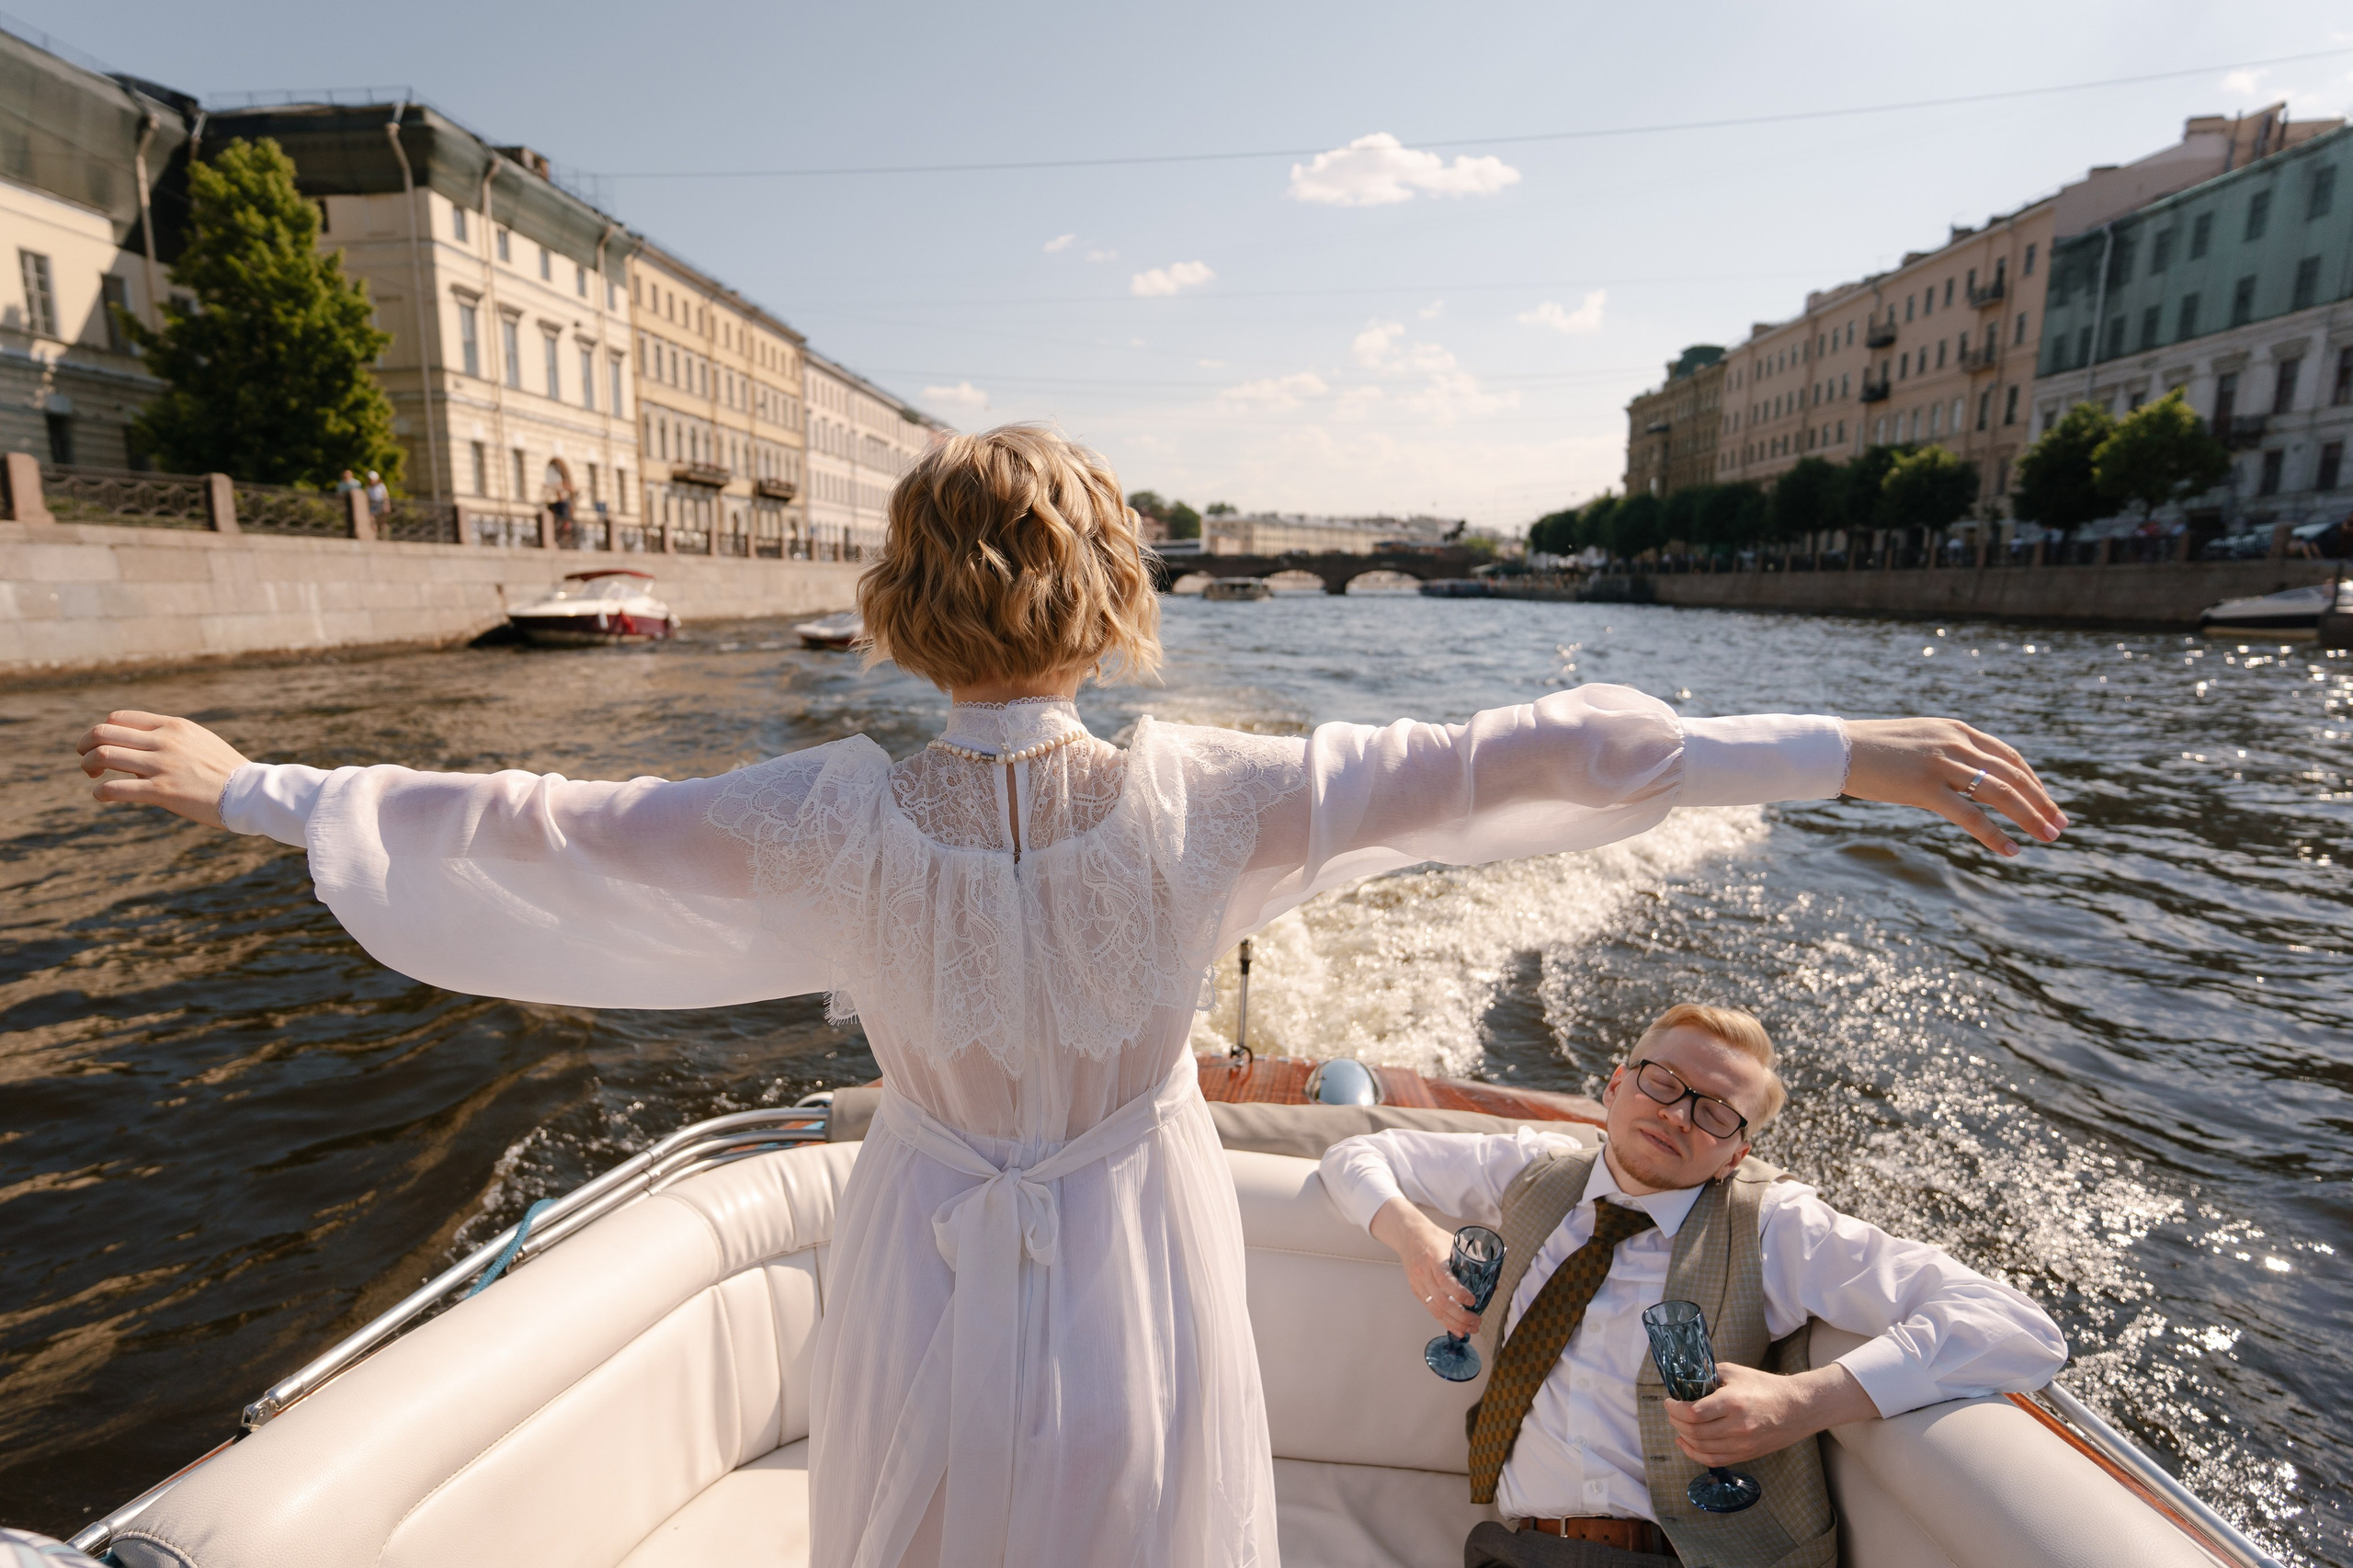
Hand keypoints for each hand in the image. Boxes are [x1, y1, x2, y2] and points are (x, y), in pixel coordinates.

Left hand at [76, 711, 250, 828]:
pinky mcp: (162, 792)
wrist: (250, 793)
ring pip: (103, 756)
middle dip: (85, 745)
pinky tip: (102, 795)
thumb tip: (138, 751)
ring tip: (91, 776)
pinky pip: (115, 789)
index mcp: (174, 726)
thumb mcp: (199, 741)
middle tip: (86, 759)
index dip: (101, 730)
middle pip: (104, 733)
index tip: (102, 746)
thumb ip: (169, 739)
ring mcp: (162, 766)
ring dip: (87, 765)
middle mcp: (165, 741)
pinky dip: (101, 792)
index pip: (119, 718)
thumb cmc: (225, 771)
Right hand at [1369, 1198, 1480, 1336]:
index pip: (1445, 1279)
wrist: (1409, 1235)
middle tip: (1477, 1321)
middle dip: (1460, 1315)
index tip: (1473, 1301)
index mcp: (1434, 1257)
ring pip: (1435, 1309)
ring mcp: (1418, 1282)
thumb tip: (1493, 1284)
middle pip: (1441, 1300)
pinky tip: (1455, 1328)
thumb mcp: (1455, 1243)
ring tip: (1470, 1329)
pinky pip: (1430, 1309)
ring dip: (1454, 1322)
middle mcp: (1423, 1272)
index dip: (1459, 1293)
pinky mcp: (1416, 1290)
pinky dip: (1444, 1321)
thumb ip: (1473, 1262)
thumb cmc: (1434, 1238)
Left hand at [1663, 1361, 1879, 1466]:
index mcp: (1733, 1402)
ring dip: (1683, 1437)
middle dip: (1675, 1421)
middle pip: (1694, 1431)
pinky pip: (1714, 1460)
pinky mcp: (1746, 1454)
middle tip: (1671, 1411)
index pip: (1694, 1412)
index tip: (1668, 1401)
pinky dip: (1695, 1454)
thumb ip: (1710, 1375)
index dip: (1675, 1408)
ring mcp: (1742, 1443)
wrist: (1797, 1408)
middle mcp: (1737, 1426)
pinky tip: (1686, 1444)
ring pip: (1702, 1447)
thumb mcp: (1736, 1373)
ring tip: (1677, 1425)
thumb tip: (1686, 1379)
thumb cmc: (1766, 1387)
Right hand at [1841, 717, 2065, 858]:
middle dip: (2041, 802)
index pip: (2009, 757)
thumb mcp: (1919, 743)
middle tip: (2060, 826)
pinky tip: (2010, 851)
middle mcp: (1955, 743)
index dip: (2034, 783)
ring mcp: (1942, 764)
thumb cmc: (1872, 750)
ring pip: (2000, 793)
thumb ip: (1947, 755)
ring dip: (2029, 817)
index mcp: (1956, 731)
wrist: (1836, 749)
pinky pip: (1970, 815)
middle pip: (2013, 775)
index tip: (2048, 804)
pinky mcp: (1925, 788)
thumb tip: (1968, 782)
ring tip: (2047, 838)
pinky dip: (1995, 834)